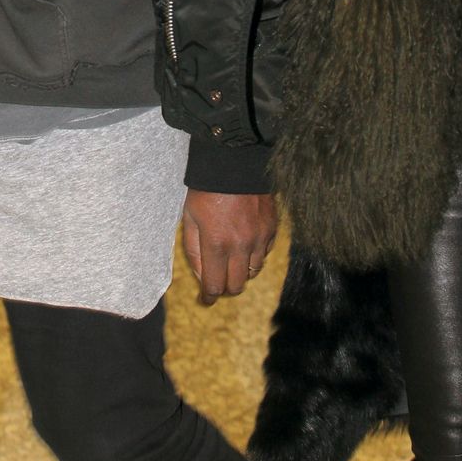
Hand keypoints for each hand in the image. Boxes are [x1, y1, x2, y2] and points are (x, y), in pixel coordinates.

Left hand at [181, 190, 277, 305]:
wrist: (234, 161)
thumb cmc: (205, 189)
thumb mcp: (189, 217)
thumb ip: (193, 250)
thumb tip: (201, 276)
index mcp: (216, 244)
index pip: (214, 285)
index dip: (208, 297)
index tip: (205, 299)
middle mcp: (241, 245)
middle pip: (236, 285)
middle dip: (225, 288)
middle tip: (218, 281)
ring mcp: (260, 238)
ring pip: (253, 271)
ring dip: (241, 272)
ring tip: (231, 262)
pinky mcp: (272, 228)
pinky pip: (265, 254)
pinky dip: (255, 256)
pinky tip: (245, 246)